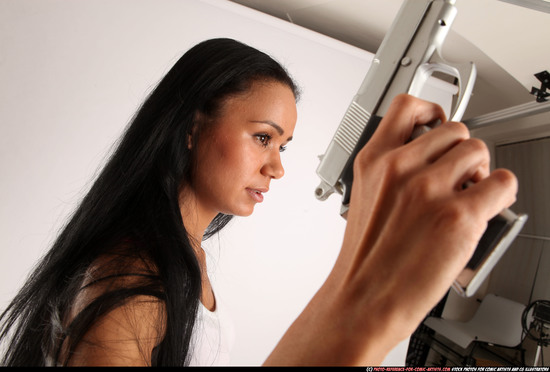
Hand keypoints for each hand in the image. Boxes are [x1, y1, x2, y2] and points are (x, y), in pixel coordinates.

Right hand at [265, 94, 516, 365]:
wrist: (364, 300)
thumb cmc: (364, 259)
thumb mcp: (363, 199)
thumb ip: (392, 172)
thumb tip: (431, 158)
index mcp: (373, 161)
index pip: (408, 106)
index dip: (431, 110)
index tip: (438, 121)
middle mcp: (399, 168)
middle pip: (455, 129)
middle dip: (461, 151)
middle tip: (457, 175)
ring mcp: (428, 189)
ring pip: (478, 151)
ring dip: (479, 172)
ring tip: (467, 195)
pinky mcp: (458, 215)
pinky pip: (502, 182)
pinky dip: (499, 194)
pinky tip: (483, 209)